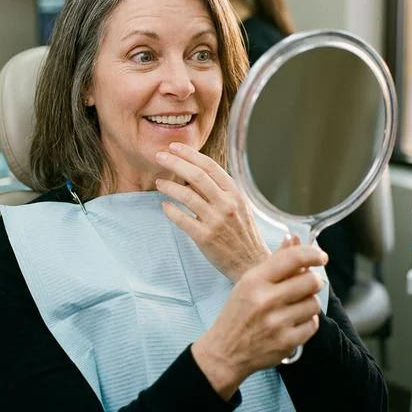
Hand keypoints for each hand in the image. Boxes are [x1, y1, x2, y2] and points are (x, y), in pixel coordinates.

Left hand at [155, 142, 269, 281]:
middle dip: (175, 162)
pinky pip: (182, 219)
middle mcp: (226, 204)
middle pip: (196, 176)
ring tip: (158, 183)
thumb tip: (193, 173)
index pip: (210, 166)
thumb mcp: (237, 206)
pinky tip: (164, 206)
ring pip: (187, 196)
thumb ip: (218, 190)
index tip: (174, 147)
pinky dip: (171, 211)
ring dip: (169, 186)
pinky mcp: (206, 238)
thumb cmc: (242, 233)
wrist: (252, 264)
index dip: (190, 154)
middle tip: (159, 156)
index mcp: (234, 192)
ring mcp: (216, 221)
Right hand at [192, 240, 327, 399]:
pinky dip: (308, 321)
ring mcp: (277, 323)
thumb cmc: (238, 312)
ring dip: (310, 302)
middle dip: (313, 280)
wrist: (225, 350)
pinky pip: (313, 325)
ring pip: (314, 303)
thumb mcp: (249, 282)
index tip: (321, 256)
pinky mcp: (286, 343)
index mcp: (255, 280)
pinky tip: (295, 320)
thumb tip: (293, 238)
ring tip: (297, 304)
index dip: (312, 254)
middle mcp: (266, 300)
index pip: (292, 259)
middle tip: (308, 283)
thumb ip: (274, 261)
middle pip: (310, 281)